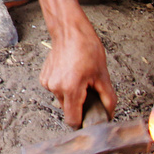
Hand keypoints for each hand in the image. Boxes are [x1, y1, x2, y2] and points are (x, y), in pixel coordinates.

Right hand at [38, 11, 117, 127]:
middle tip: (89, 92)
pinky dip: (64, 88)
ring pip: (62, 101)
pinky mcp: (44, 79)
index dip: (83, 122)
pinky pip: (56, 91)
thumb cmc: (86, 48)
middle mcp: (55, 88)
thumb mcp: (102, 74)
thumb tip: (110, 113)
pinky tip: (70, 75)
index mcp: (70, 89)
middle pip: (68, 111)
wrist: (69, 31)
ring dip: (72, 96)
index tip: (91, 117)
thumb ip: (108, 98)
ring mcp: (48, 83)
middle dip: (79, 106)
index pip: (73, 121)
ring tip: (80, 80)